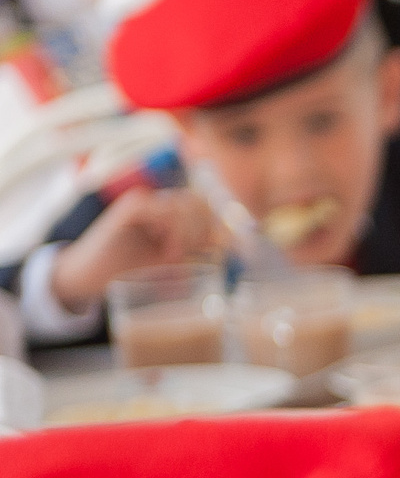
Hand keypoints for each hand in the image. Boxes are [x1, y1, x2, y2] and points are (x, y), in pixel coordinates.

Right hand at [49, 189, 217, 312]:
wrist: (92, 275)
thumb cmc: (132, 269)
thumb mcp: (173, 259)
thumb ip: (198, 247)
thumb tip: (229, 241)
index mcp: (170, 212)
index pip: (205, 206)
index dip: (217, 225)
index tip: (220, 250)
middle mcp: (158, 202)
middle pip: (199, 202)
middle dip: (204, 229)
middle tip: (193, 253)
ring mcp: (143, 202)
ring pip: (184, 205)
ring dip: (188, 233)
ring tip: (174, 255)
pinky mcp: (129, 208)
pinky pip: (162, 209)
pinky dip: (172, 230)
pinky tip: (166, 250)